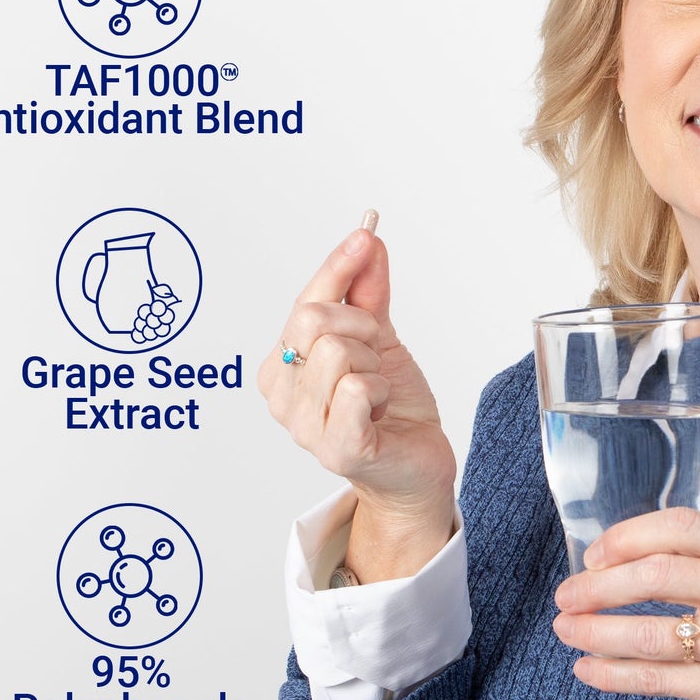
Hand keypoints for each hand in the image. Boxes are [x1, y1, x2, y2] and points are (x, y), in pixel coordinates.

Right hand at [258, 225, 456, 576]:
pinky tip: (381, 411)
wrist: (417, 462)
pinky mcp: (337, 448)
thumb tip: (365, 239)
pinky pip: (357, 389)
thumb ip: (366, 289)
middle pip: (314, 321)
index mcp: (282, 364)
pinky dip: (381, 391)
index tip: (365, 237)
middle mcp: (283, 395)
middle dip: (362, 328)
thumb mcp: (379, 337)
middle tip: (377, 356)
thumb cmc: (391, 406)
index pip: (304, 301)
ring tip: (378, 393)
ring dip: (375, 367)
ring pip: (339, 353)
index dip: (338, 268)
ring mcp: (305, 426)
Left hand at [551, 508, 699, 699]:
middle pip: (656, 576)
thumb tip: (630, 552)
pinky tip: (589, 670)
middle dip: (597, 586)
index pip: (679, 527)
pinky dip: (614, 675)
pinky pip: (660, 680)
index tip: (594, 555)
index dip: (625, 538)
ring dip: (595, 632)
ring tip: (567, 630)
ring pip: (650, 633)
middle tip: (567, 595)